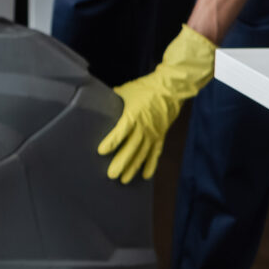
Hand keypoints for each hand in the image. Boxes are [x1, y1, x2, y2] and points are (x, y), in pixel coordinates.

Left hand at [97, 26, 216, 181]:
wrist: (171, 89)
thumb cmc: (145, 88)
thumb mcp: (126, 91)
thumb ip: (112, 99)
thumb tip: (97, 101)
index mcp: (133, 115)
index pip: (121, 131)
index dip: (112, 142)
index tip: (101, 151)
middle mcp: (144, 127)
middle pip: (132, 148)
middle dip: (121, 162)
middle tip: (111, 175)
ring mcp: (153, 133)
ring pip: (142, 154)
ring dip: (133, 168)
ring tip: (124, 180)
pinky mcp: (160, 136)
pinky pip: (155, 153)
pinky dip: (151, 165)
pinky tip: (145, 176)